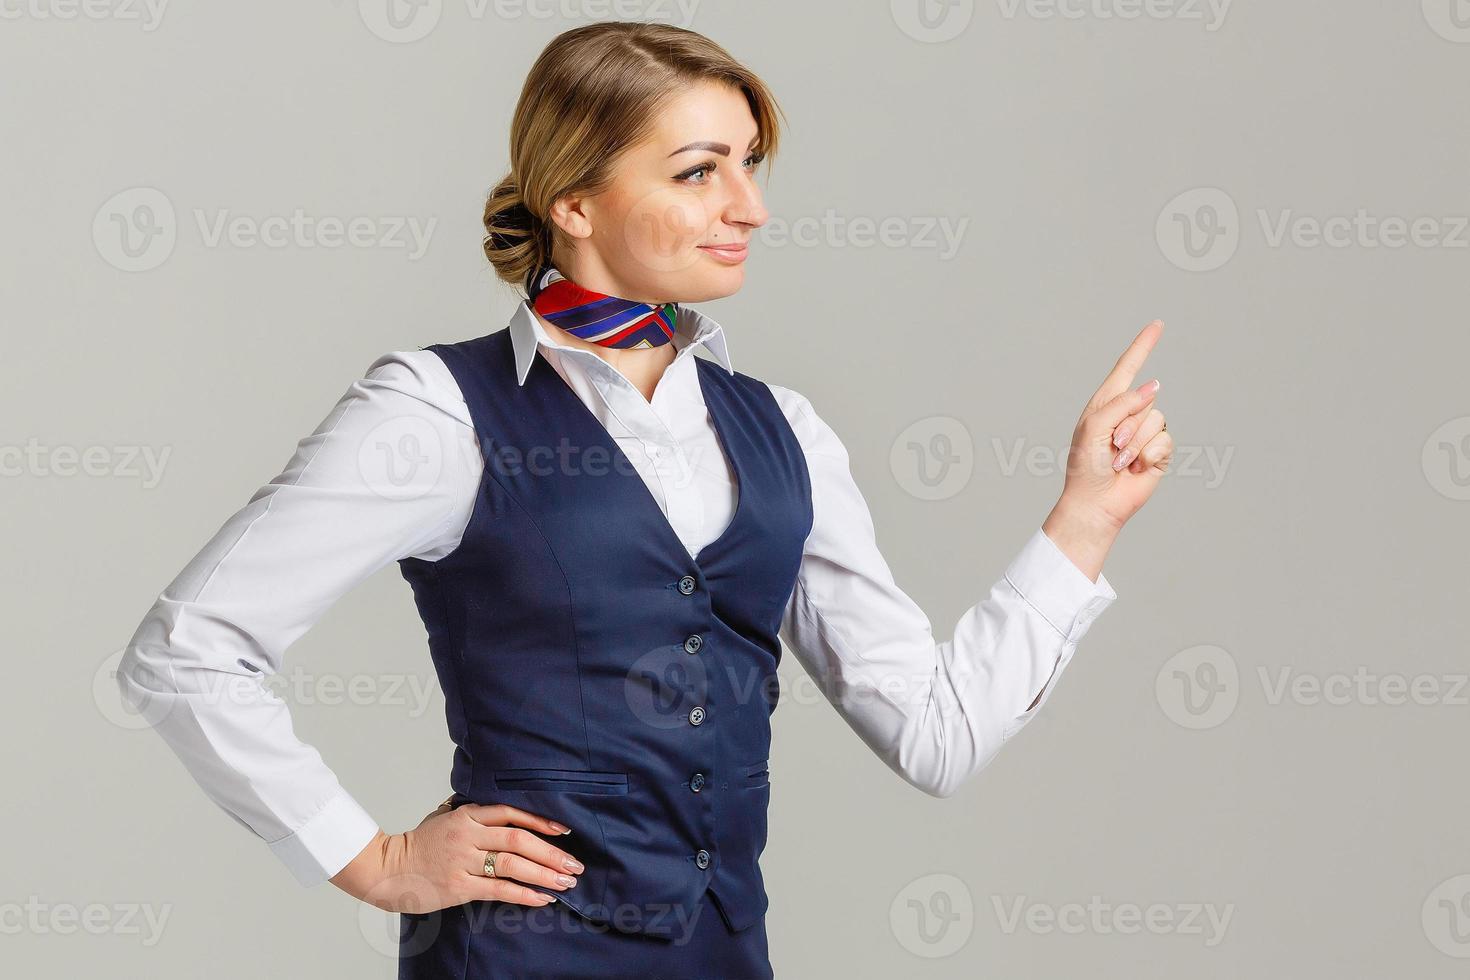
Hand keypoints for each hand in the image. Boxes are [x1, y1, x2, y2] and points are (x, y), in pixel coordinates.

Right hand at [330, 803, 586, 913]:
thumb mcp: (443, 816)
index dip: (541, 821)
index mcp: (467, 815)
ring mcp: (463, 861)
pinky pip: (499, 890)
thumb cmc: (417, 843)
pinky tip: (543, 899)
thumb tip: (497, 803)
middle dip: (551, 853)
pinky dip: (524, 894)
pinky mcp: (458, 886)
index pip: (512, 813)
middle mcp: (468, 835)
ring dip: (544, 874)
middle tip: (574, 865)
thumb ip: (470, 809)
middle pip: (518, 840)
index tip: (565, 829)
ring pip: (512, 865)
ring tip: (566, 883)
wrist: (387, 868)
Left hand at [1057, 319, 1172, 530]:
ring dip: (1134, 444)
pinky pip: (1163, 441)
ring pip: (1155, 420)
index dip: (1143, 345)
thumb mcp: (1094, 427)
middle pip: (1144, 398)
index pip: (1128, 367)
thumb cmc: (1086, 466)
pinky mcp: (1158, 451)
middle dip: (1126, 424)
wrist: (1095, 503)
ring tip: (1119, 460)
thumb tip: (1155, 386)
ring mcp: (1144, 432)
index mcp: (1106, 403)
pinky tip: (1134, 468)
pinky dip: (1146, 456)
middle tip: (1110, 446)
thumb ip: (1122, 403)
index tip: (1158, 324)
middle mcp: (1128, 414)